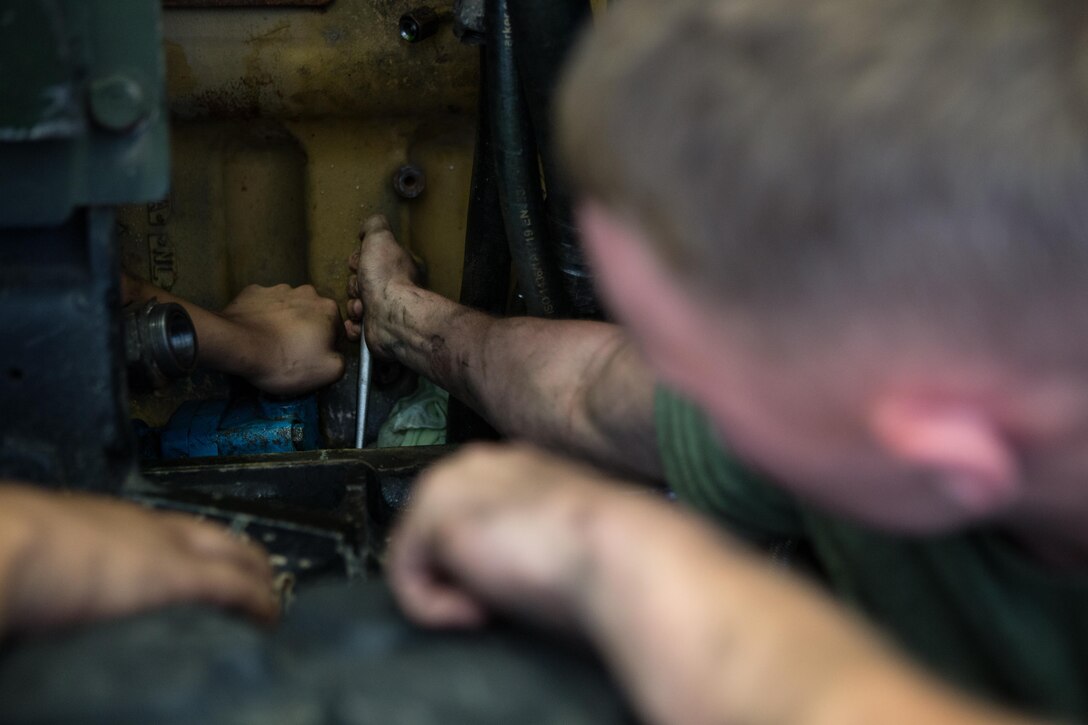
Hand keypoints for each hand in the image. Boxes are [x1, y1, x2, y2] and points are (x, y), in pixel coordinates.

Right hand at [0, 486, 277, 635]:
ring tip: (266, 607)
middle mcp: (147, 525)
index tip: (214, 568)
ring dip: (254, 582)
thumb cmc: (9, 546)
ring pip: (235, 555)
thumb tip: (63, 588)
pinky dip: (258, 602)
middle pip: (215, 535)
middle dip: (242, 560)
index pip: (173, 528)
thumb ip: (69, 563)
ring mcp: (167, 547)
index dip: (201, 548)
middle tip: (257, 587)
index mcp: (113, 520)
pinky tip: (268, 618)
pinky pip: (236, 587)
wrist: (3, 542)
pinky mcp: (179, 575)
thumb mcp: (48, 550)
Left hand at [216, 283, 344, 395]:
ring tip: (270, 341)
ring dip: (284, 321)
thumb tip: (335, 355)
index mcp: (328, 308)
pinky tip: (254, 331)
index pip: (336, 329)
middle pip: (312, 315)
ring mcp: (277, 288)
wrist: (238, 346)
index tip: (312, 358)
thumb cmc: (287, 360)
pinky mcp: (252, 291)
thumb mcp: (328, 372)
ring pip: (287, 307)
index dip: (326, 346)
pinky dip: (261, 316)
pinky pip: (262, 305)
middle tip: (291, 351)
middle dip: (306, 330)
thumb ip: (341, 360)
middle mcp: (306, 292)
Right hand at [345, 215, 421, 353]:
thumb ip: (374, 225)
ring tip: (364, 308)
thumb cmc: (387, 276)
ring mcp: (386, 312)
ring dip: (354, 306)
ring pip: (354, 306)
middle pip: (357, 283)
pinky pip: (355, 328)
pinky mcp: (377, 332)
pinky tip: (360, 323)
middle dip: (354, 286)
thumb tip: (367, 228)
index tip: (360, 265)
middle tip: (363, 288)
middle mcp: (394, 290)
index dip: (357, 261)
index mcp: (396, 268)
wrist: (391, 316)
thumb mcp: (380, 237)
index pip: (366, 261)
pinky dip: (354, 326)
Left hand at [388, 443, 625, 630]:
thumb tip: (503, 580)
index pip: (469, 514)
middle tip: (503, 603)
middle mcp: (480, 464)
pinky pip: (405, 577)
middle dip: (459, 576)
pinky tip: (479, 612)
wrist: (623, 554)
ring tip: (495, 608)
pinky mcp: (433, 514)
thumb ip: (525, 545)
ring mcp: (452, 483)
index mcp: (518, 467)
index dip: (480, 564)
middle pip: (433, 533)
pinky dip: (435, 608)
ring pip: (417, 556)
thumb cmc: (612, 559)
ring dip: (451, 594)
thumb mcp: (561, 545)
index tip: (513, 593)